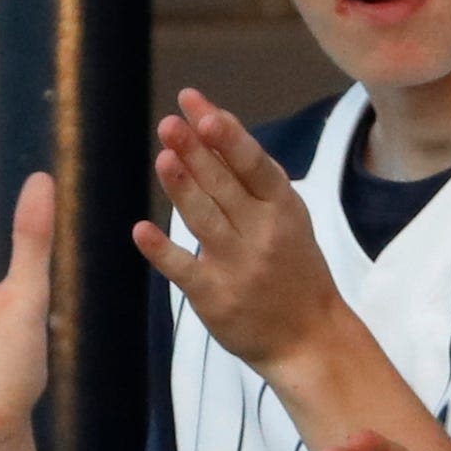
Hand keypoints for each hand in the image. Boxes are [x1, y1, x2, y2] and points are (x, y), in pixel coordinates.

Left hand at [132, 91, 347, 376]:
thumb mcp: (289, 219)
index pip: (253, 164)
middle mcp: (262, 233)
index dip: (227, 136)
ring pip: (204, 219)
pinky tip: (141, 230)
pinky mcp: (214, 296)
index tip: (202, 111)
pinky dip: (161, 250)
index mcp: (283, 209)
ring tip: (163, 158)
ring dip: (182, 188)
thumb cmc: (295, 270)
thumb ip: (253, 179)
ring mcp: (237, 266)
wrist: (310, 339)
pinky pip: (183, 269)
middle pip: (224, 186)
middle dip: (196, 152)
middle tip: (169, 123)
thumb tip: (213, 125)